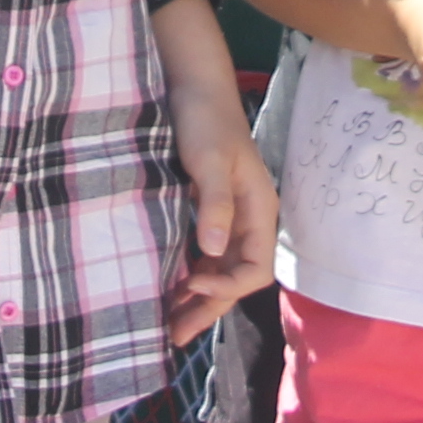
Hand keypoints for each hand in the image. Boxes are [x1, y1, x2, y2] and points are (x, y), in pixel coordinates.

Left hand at [161, 66, 277, 345]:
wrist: (192, 84)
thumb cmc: (205, 119)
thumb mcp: (210, 160)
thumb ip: (215, 204)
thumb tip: (214, 253)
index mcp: (258, 211)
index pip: (255, 269)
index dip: (226, 287)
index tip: (188, 285)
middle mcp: (246, 221)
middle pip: (235, 279)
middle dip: (208, 309)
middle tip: (174, 337)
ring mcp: (227, 218)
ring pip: (217, 272)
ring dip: (195, 298)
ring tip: (166, 324)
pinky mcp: (206, 212)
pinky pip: (202, 256)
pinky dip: (186, 276)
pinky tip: (164, 288)